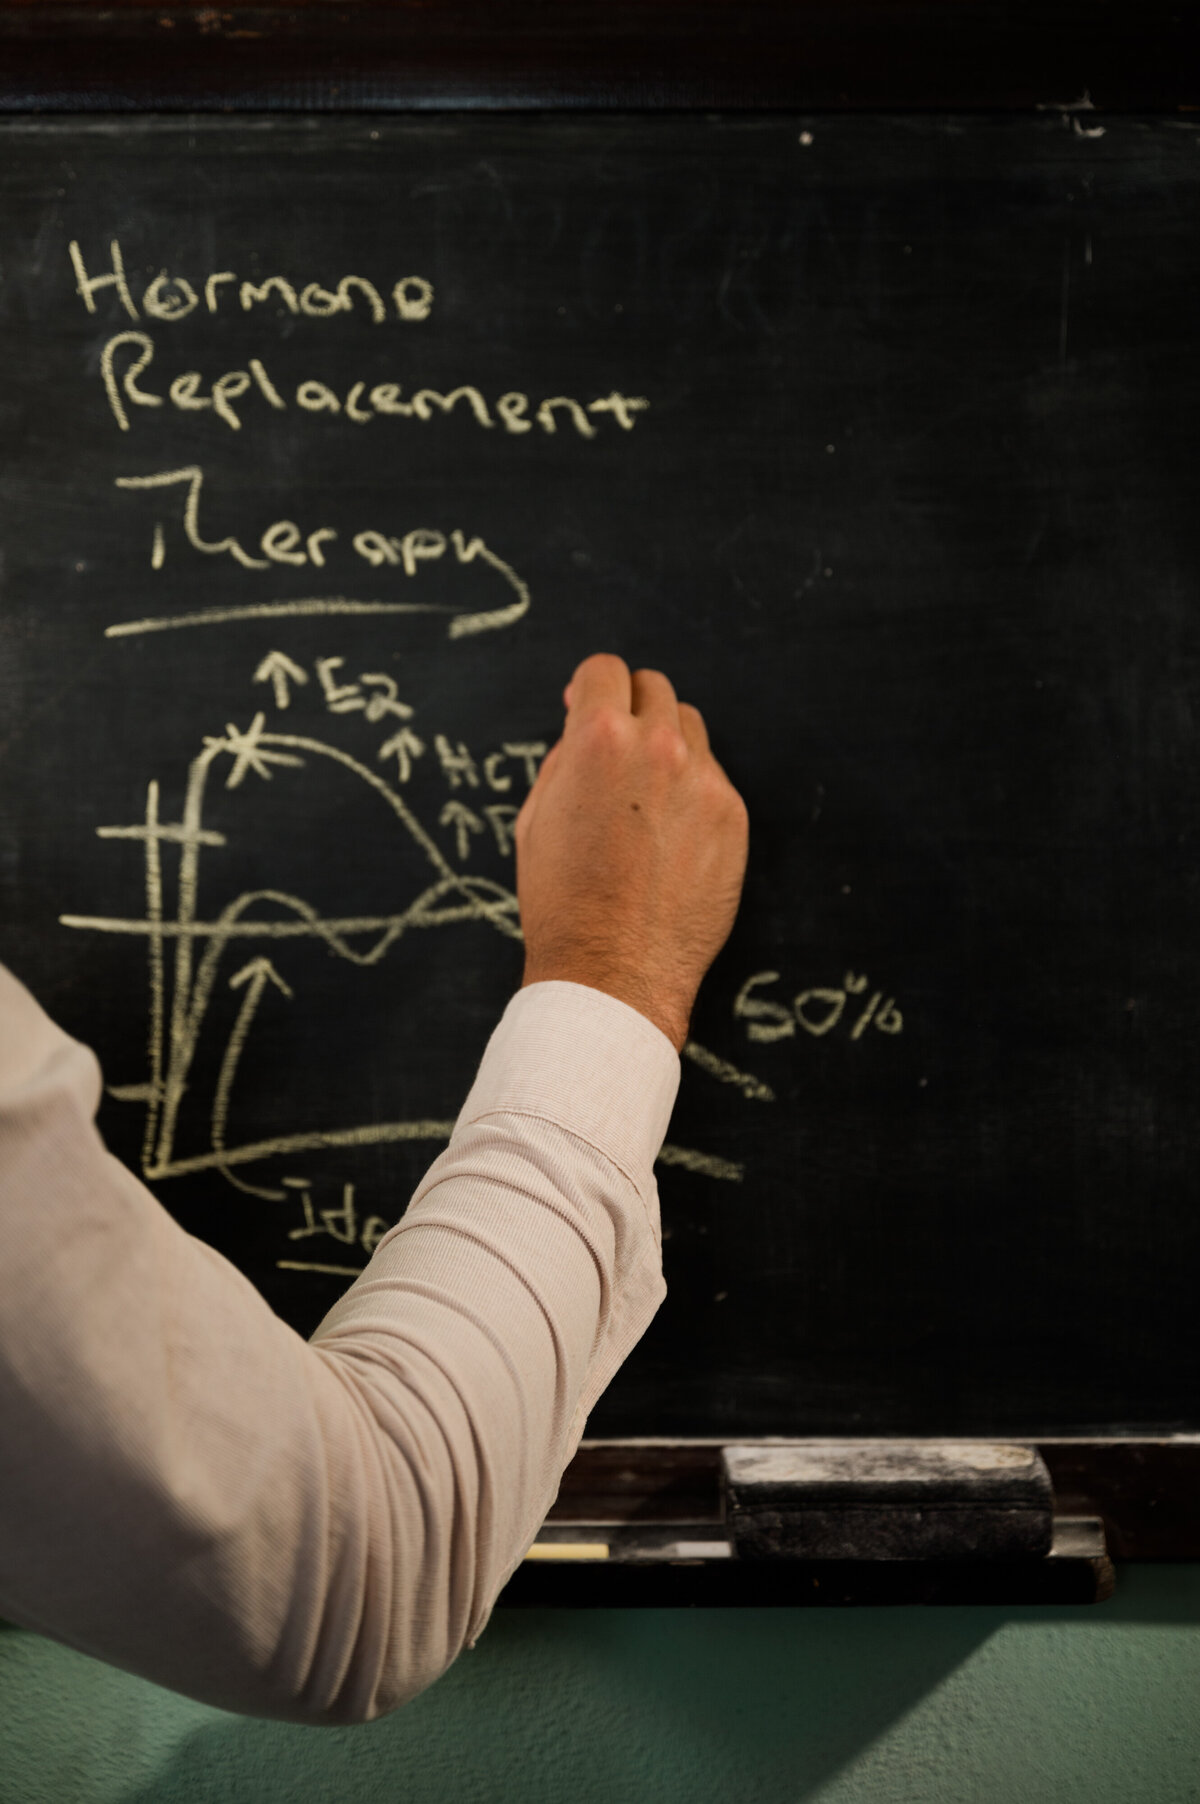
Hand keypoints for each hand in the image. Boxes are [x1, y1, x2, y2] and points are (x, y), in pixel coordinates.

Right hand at [515, 653, 748, 1050]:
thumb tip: (582, 715)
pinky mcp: (732, 814)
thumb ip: (564, 756)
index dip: (590, 688)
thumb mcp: (537, 816)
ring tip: (642, 797)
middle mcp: (657, 747)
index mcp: (598, 738)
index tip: (586, 706)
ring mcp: (703, 780)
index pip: (605, 671)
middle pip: (652, 689)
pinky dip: (691, 790)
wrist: (614, 970)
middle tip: (615, 753)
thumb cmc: (563, 901)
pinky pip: (712, 777)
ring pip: (689, 726)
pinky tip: (668, 834)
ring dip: (665, 743)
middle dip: (629, 710)